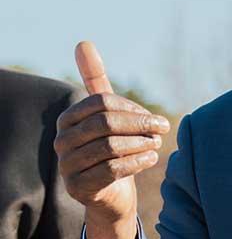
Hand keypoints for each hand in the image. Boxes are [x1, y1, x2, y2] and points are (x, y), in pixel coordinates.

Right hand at [54, 42, 169, 238]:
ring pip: (110, 146)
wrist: (111, 196)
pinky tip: (151, 159)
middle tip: (163, 129)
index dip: (133, 109)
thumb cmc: (111, 149)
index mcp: (68, 120)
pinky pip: (112, 170)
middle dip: (140, 124)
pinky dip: (137, 162)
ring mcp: (67, 166)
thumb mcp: (106, 115)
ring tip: (158, 144)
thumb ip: (97, 81)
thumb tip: (83, 42)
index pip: (102, 103)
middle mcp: (62, 141)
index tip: (155, 118)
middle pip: (106, 123)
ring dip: (141, 143)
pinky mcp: (79, 188)